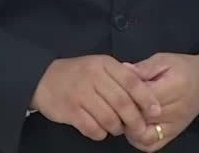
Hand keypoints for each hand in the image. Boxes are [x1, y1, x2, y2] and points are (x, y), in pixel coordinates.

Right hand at [31, 55, 162, 141]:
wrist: (42, 78)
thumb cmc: (77, 73)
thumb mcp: (99, 65)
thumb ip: (119, 76)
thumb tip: (145, 92)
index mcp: (104, 64)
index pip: (131, 82)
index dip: (146, 98)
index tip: (156, 111)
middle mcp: (93, 77)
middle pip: (122, 103)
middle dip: (135, 119)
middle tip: (139, 128)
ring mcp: (80, 94)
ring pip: (109, 118)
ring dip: (117, 128)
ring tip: (117, 128)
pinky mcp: (70, 111)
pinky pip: (92, 128)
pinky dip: (100, 133)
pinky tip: (101, 131)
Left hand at [123, 53, 198, 151]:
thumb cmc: (183, 67)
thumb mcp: (163, 60)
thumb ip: (143, 68)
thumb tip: (122, 70)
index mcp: (174, 86)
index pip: (142, 96)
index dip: (124, 94)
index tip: (116, 88)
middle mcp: (176, 109)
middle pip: (141, 117)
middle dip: (124, 111)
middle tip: (115, 103)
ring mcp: (175, 125)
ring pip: (144, 135)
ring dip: (130, 128)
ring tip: (124, 116)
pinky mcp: (174, 134)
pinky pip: (152, 145)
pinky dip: (139, 140)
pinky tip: (134, 128)